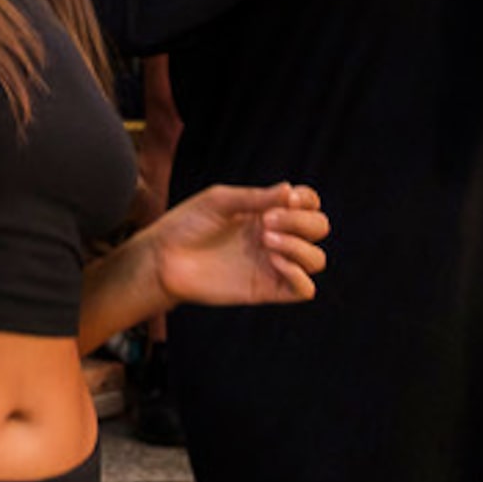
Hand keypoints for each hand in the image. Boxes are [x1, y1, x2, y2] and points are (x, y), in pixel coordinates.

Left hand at [149, 180, 330, 306]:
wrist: (164, 258)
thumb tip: (291, 192)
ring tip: (266, 239)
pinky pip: (304, 290)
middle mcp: (274, 238)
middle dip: (302, 221)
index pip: (308, 204)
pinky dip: (299, 274)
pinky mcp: (265, 290)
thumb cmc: (187, 224)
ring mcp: (272, 264)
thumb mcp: (220, 201)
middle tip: (267, 221)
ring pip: (316, 259)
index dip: (308, 200)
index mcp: (266, 213)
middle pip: (319, 228)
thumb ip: (256, 198)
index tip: (287, 199)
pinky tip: (274, 260)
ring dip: (300, 246)